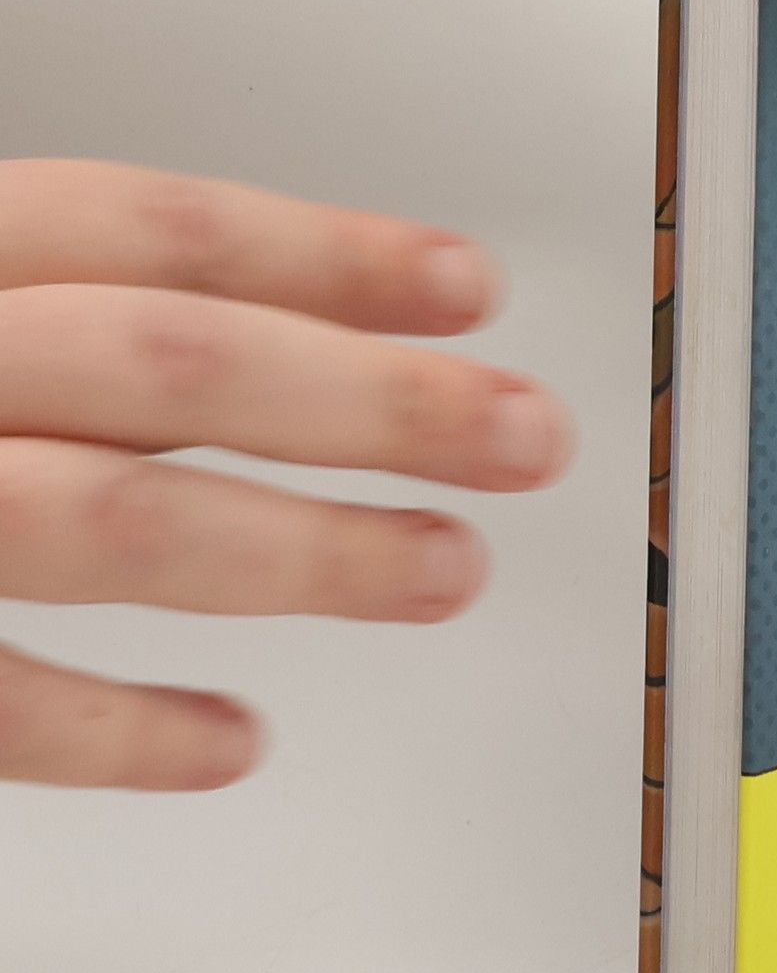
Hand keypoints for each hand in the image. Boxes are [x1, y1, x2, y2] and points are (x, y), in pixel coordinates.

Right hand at [0, 161, 572, 790]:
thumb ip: (61, 328)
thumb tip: (271, 349)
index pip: (148, 232)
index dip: (327, 256)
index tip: (470, 287)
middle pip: (171, 364)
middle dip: (375, 400)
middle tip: (528, 435)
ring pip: (117, 521)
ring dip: (310, 550)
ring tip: (450, 568)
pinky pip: (1, 700)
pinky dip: (123, 729)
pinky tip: (235, 740)